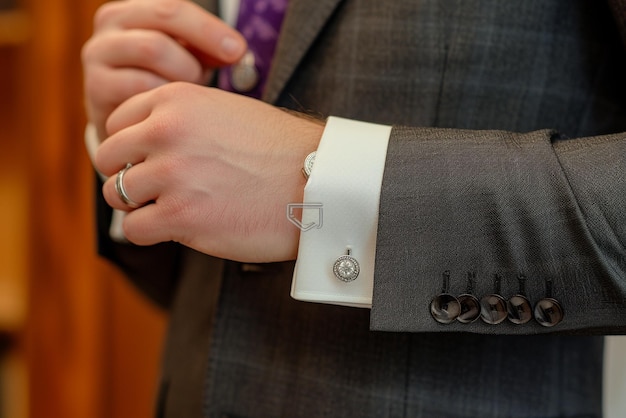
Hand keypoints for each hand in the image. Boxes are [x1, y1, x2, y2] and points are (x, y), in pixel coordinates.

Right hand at [81, 0, 245, 139]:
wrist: (128, 126)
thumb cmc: (164, 85)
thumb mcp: (189, 60)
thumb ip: (208, 49)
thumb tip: (236, 50)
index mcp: (134, 13)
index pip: (174, 8)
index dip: (209, 29)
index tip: (238, 50)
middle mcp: (109, 28)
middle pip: (162, 26)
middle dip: (197, 51)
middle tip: (217, 75)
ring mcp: (98, 56)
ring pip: (152, 51)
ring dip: (180, 77)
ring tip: (188, 97)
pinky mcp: (96, 88)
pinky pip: (139, 87)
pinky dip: (162, 99)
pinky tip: (171, 112)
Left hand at [95, 82, 324, 261]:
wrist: (318, 184)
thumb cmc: (280, 152)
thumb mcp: (226, 112)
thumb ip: (181, 119)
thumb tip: (143, 141)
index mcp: (176, 99)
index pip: (116, 121)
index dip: (131, 146)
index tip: (151, 162)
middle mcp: (166, 130)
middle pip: (109, 158)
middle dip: (129, 175)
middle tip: (158, 189)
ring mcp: (171, 174)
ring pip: (117, 194)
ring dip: (140, 205)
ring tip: (174, 208)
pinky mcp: (180, 216)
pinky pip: (134, 229)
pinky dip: (151, 232)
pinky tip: (181, 227)